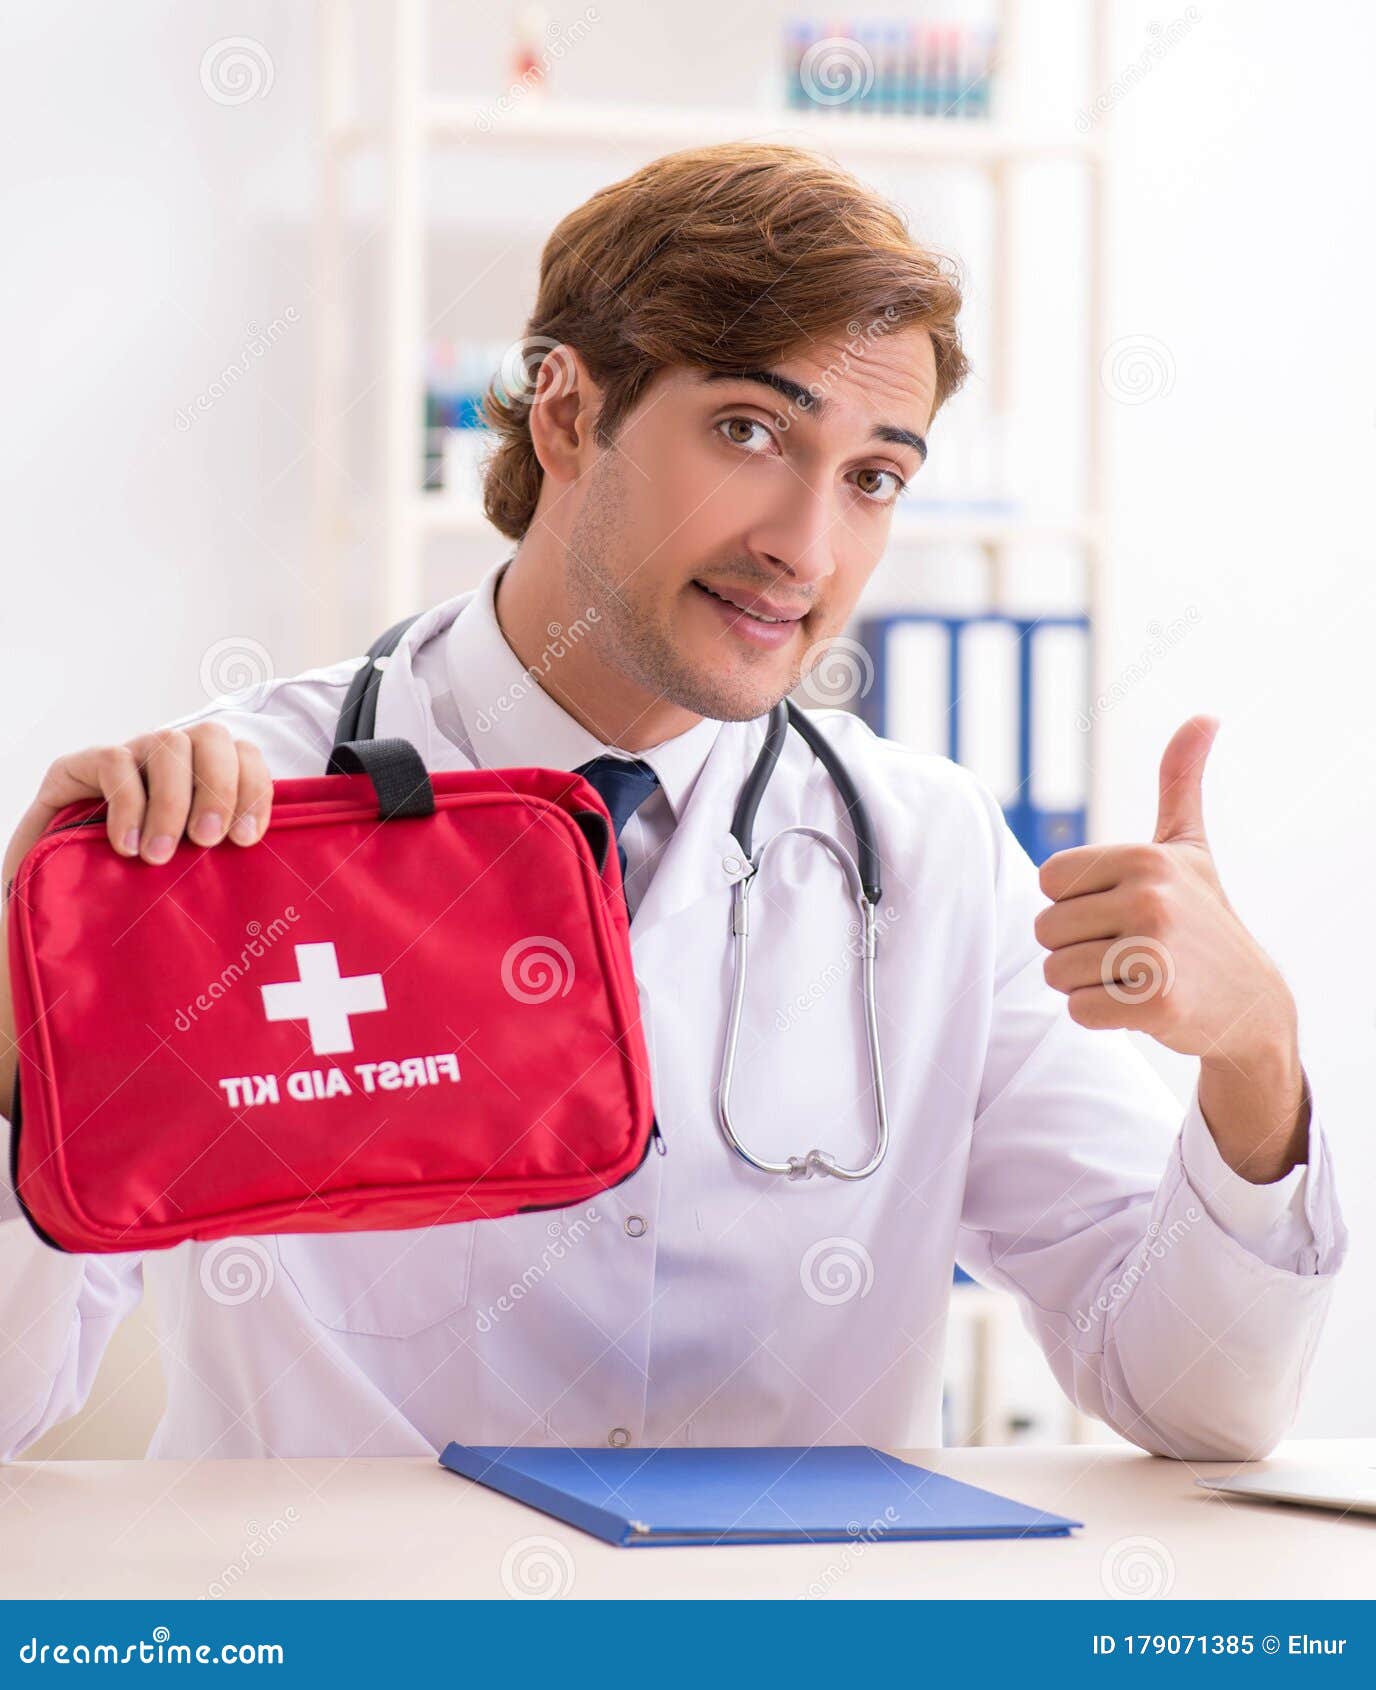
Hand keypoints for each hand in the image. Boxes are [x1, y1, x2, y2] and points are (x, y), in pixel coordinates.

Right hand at [3, 722, 273, 890]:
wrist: (65, 886)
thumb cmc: (141, 879)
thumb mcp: (191, 865)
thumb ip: (223, 854)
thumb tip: (262, 868)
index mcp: (207, 772)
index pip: (246, 754)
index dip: (255, 789)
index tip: (246, 838)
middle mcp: (173, 755)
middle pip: (212, 738)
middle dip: (218, 790)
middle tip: (207, 842)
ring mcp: (130, 754)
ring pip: (168, 745)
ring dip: (172, 802)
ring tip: (160, 855)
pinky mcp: (82, 763)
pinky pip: (116, 763)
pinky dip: (128, 804)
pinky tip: (127, 845)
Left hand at [1034, 715, 1307, 1180]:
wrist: (1249, 1001)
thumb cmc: (1203, 918)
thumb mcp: (1189, 848)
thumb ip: (1181, 782)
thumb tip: (1204, 716)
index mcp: (1143, 857)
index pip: (1048, 881)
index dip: (1073, 903)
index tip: (1117, 909)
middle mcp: (1148, 898)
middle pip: (1046, 930)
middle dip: (1075, 947)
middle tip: (1127, 950)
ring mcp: (1152, 951)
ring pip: (1056, 972)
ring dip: (1085, 983)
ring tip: (1132, 976)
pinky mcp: (1154, 1002)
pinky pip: (1078, 1010)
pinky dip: (1100, 1016)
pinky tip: (1139, 1004)